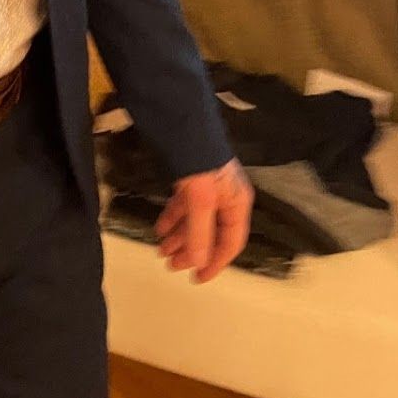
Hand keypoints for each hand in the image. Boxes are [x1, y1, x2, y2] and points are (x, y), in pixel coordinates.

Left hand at [154, 156, 253, 283]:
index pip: (231, 242)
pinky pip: (184, 204)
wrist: (183, 118)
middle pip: (211, 233)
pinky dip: (173, 217)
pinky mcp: (191, 177)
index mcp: (237, 202)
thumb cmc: (199, 159)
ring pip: (195, 219)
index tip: (197, 278)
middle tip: (170, 264)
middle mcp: (225, 196)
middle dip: (191, 250)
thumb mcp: (200, 198)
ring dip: (180, 236)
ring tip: (161, 250)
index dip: (215, 262)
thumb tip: (199, 261)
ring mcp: (208, 186)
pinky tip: (160, 228)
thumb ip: (200, 232)